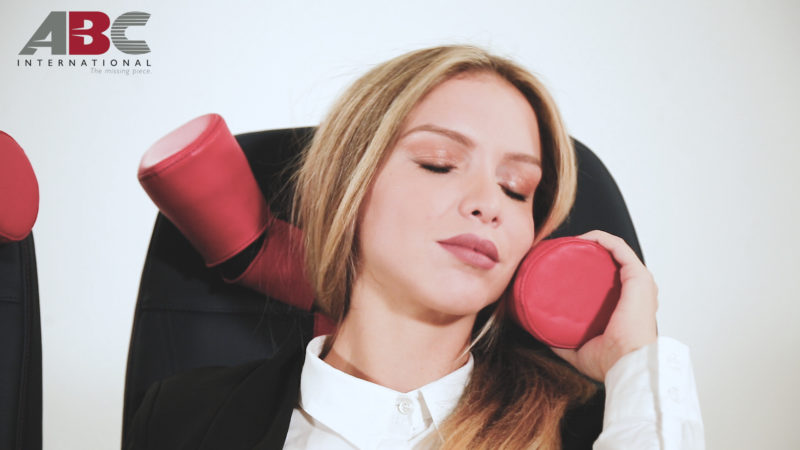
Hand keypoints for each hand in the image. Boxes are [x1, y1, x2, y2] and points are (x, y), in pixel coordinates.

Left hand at [550, 230, 657, 381]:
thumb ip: (562, 342)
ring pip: (616, 251)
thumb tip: (541, 335)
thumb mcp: (579, 351)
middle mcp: (638, 292)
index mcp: (630, 307)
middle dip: (590, 253)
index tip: (569, 264)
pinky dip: (601, 238)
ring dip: (594, 242)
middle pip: (614, 263)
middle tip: (565, 252)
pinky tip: (583, 238)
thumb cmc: (611, 362)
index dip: (592, 269)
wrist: (627, 365)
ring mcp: (640, 282)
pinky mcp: (638, 276)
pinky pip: (620, 247)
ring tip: (571, 242)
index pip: (614, 280)